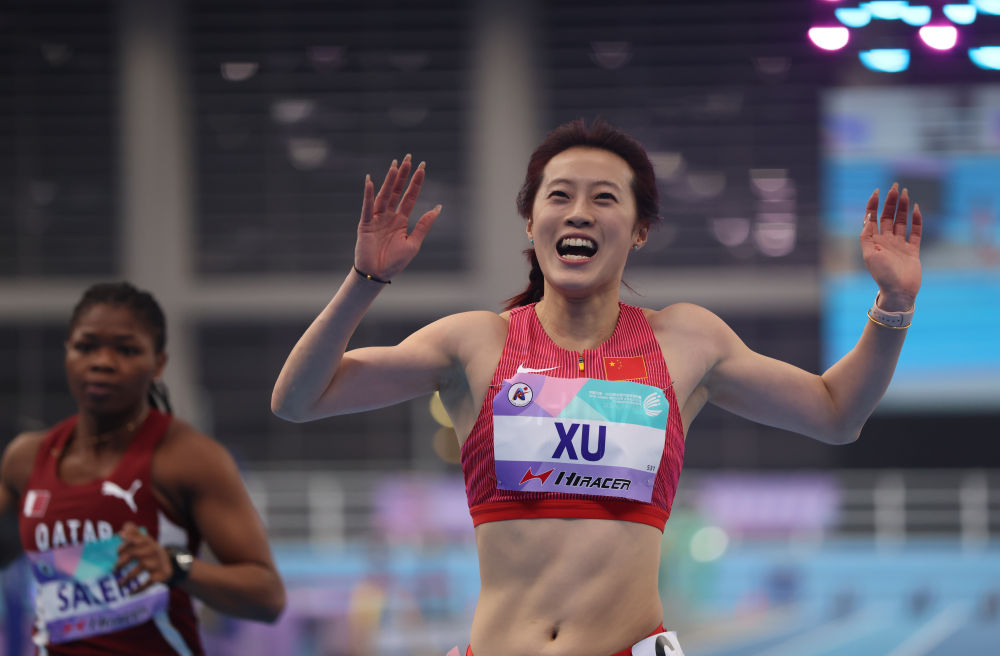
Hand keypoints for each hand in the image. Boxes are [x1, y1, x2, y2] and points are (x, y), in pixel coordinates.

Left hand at [114, 521, 171, 591]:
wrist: (169, 564)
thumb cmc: (149, 551)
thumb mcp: (144, 541)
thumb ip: (133, 533)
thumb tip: (122, 528)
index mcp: (147, 542)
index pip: (137, 538)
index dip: (128, 540)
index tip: (119, 542)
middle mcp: (152, 551)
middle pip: (135, 553)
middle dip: (122, 561)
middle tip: (113, 569)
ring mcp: (157, 563)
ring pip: (141, 567)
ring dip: (128, 576)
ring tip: (119, 584)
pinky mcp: (160, 574)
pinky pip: (148, 581)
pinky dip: (139, 588)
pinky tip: (131, 592)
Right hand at [355, 154, 441, 280]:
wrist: (377, 275)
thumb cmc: (395, 262)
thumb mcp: (414, 243)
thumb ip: (424, 225)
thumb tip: (438, 207)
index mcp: (401, 220)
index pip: (410, 196)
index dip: (416, 182)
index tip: (423, 167)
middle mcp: (389, 216)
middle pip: (397, 191)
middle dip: (403, 175)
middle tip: (408, 157)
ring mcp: (376, 219)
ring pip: (384, 195)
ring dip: (389, 180)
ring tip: (394, 165)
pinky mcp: (365, 225)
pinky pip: (367, 207)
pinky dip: (369, 195)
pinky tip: (371, 181)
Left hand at [860, 183, 921, 309]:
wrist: (899, 291)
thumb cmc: (881, 275)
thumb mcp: (869, 255)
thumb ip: (867, 237)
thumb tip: (867, 218)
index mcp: (873, 241)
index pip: (872, 218)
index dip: (873, 204)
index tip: (877, 191)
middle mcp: (886, 241)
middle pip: (888, 216)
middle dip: (890, 201)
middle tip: (895, 186)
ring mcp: (899, 244)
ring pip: (901, 221)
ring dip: (902, 207)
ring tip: (905, 193)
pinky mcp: (912, 250)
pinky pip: (915, 232)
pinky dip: (916, 220)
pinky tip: (916, 209)